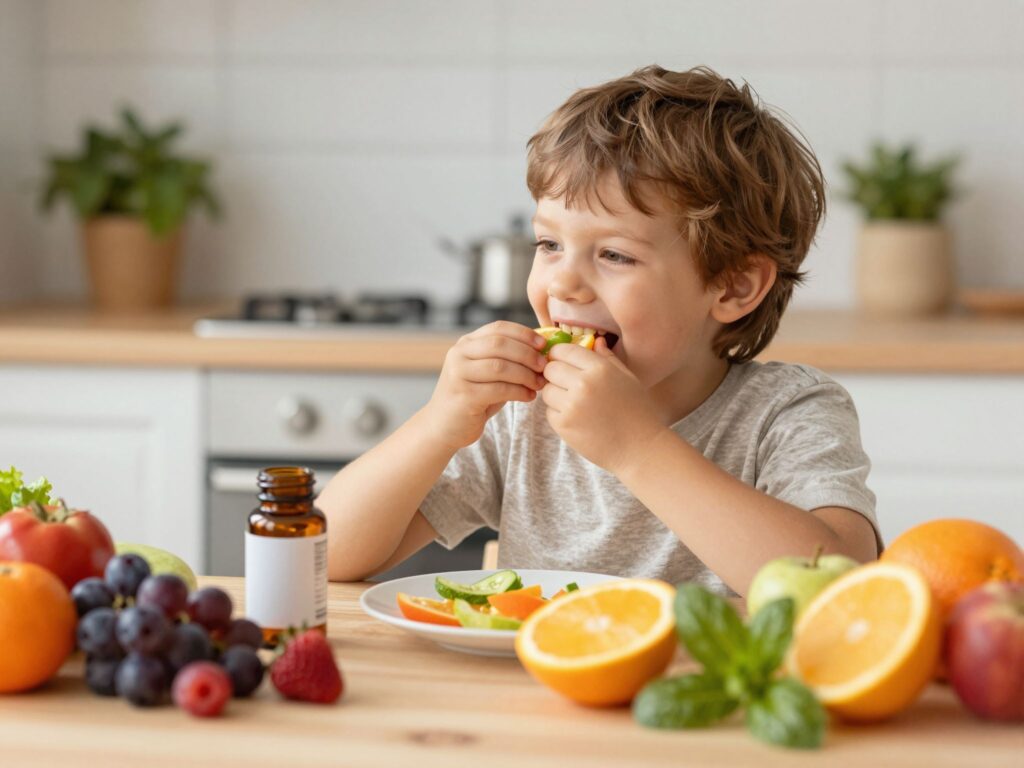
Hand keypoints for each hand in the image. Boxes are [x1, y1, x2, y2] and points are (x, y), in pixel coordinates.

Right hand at [424, 321, 547, 450]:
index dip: (523, 333)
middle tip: (544, 366)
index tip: (544, 344)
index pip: (498, 328)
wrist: (444, 426)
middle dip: (527, 354)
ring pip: (500, 366)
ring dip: (525, 374)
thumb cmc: (473, 398)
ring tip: (539, 383)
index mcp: (466, 343)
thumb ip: (507, 360)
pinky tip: (529, 396)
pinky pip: (499, 389)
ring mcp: (458, 374)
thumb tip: (541, 351)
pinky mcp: (464, 395)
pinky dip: (519, 392)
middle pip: (500, 344)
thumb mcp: (488, 374)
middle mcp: (458, 354)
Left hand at [541, 336, 664, 472]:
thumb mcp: (628, 378)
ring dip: (556, 395)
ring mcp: (572, 405)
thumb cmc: (637, 412)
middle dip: (555, 375)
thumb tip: (595, 341)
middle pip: (550, 369)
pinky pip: (549, 412)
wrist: (640, 449)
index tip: (563, 362)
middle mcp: (583, 383)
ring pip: (547, 391)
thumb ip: (608, 358)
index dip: (559, 355)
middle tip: (567, 385)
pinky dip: (558, 414)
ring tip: (575, 404)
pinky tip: (578, 419)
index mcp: (600, 368)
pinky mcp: (564, 425)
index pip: (563, 350)